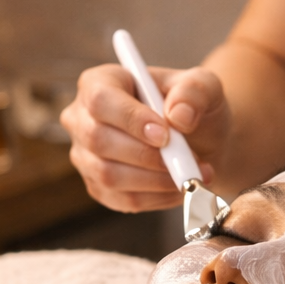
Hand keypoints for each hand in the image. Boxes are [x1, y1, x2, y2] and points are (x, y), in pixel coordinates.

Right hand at [61, 63, 230, 212]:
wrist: (200, 141)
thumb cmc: (191, 107)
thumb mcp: (202, 86)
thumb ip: (194, 91)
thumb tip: (179, 116)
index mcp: (99, 83)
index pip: (101, 100)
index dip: (130, 119)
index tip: (165, 135)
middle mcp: (82, 119)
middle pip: (99, 140)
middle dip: (147, 155)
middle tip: (186, 160)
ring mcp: (86, 156)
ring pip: (109, 175)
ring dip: (156, 180)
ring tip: (191, 174)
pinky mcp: (99, 187)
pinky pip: (123, 200)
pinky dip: (157, 198)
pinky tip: (179, 187)